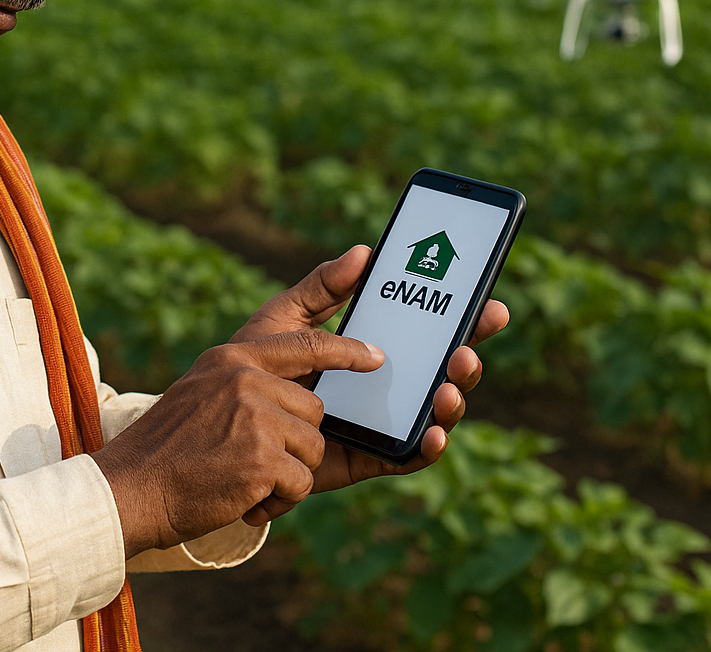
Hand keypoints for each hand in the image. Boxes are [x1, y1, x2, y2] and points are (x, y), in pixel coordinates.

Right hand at [90, 327, 384, 557]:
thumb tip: (306, 394)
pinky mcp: (261, 458)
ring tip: (242, 478)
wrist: (131, 490)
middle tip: (253, 460)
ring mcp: (254, 417)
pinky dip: (279, 500)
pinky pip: (301, 482)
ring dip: (287, 474)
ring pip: (312, 447)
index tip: (374, 355)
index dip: (346, 349)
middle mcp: (245, 379)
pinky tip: (244, 498)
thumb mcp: (203, 392)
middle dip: (297, 443)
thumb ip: (247, 382)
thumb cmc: (169, 450)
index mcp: (233, 358)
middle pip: (314, 409)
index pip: (305, 343)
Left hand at [231, 246, 509, 525]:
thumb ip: (322, 287)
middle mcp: (388, 383)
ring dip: (451, 400)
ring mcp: (381, 421)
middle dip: (466, 356)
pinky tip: (431, 432)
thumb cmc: (254, 364)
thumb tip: (363, 252)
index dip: (464, 317)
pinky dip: (425, 446)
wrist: (222, 423)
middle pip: (443, 369)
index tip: (488, 303)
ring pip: (432, 412)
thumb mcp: (285, 318)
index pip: (430, 329)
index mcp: (374, 345)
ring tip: (447, 388)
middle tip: (467, 347)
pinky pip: (405, 456)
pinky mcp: (365, 457)